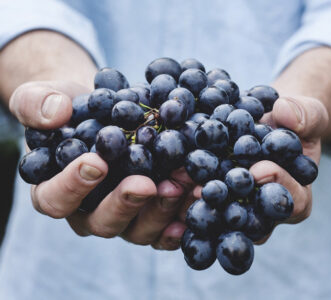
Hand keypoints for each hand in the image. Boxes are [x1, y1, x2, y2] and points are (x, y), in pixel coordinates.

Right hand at [10, 81, 192, 249]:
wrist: (105, 112)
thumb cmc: (71, 109)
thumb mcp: (44, 97)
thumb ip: (36, 104)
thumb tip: (55, 113)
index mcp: (56, 191)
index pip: (55, 199)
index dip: (72, 186)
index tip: (96, 162)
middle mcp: (89, 212)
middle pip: (103, 222)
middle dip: (125, 203)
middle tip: (145, 184)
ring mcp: (124, 217)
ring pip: (139, 230)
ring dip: (161, 210)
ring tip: (181, 184)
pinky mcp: (151, 214)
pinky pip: (165, 229)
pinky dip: (182, 219)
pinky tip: (196, 201)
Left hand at [185, 95, 328, 243]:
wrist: (270, 122)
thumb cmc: (293, 122)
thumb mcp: (308, 113)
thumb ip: (305, 115)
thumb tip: (285, 113)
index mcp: (296, 196)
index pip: (292, 202)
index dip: (278, 186)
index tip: (259, 169)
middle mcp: (265, 211)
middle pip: (252, 219)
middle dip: (231, 203)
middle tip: (209, 190)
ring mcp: (239, 207)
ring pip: (222, 216)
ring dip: (201, 204)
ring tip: (182, 187)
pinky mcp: (216, 197)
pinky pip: (202, 201)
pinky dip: (185, 192)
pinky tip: (167, 182)